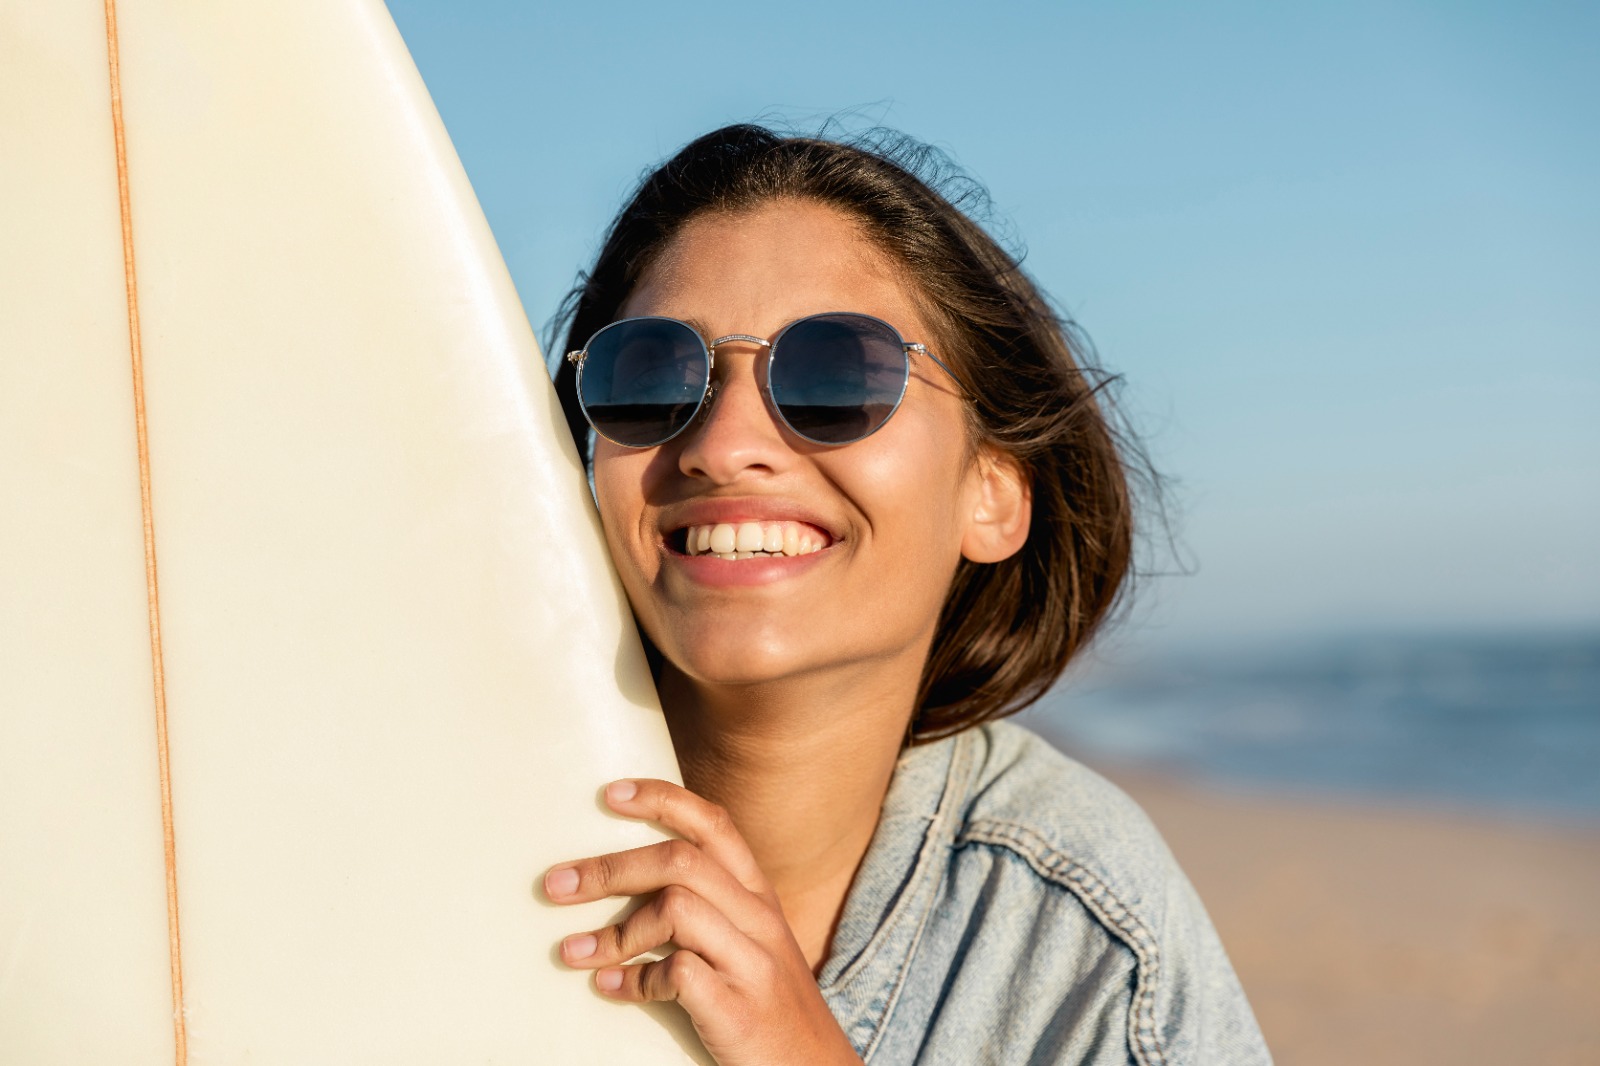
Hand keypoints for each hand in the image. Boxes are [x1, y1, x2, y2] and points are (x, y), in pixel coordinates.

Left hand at [545, 779, 862, 1065]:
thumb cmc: (766, 1003)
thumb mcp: (750, 942)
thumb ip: (709, 907)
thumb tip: (627, 883)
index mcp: (757, 895)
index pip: (714, 824)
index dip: (662, 799)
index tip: (610, 794)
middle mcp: (758, 918)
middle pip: (679, 861)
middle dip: (608, 869)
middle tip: (555, 886)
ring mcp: (752, 962)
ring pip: (675, 909)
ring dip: (613, 931)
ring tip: (570, 951)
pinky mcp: (740, 1009)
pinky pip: (677, 974)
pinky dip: (633, 980)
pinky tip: (607, 987)